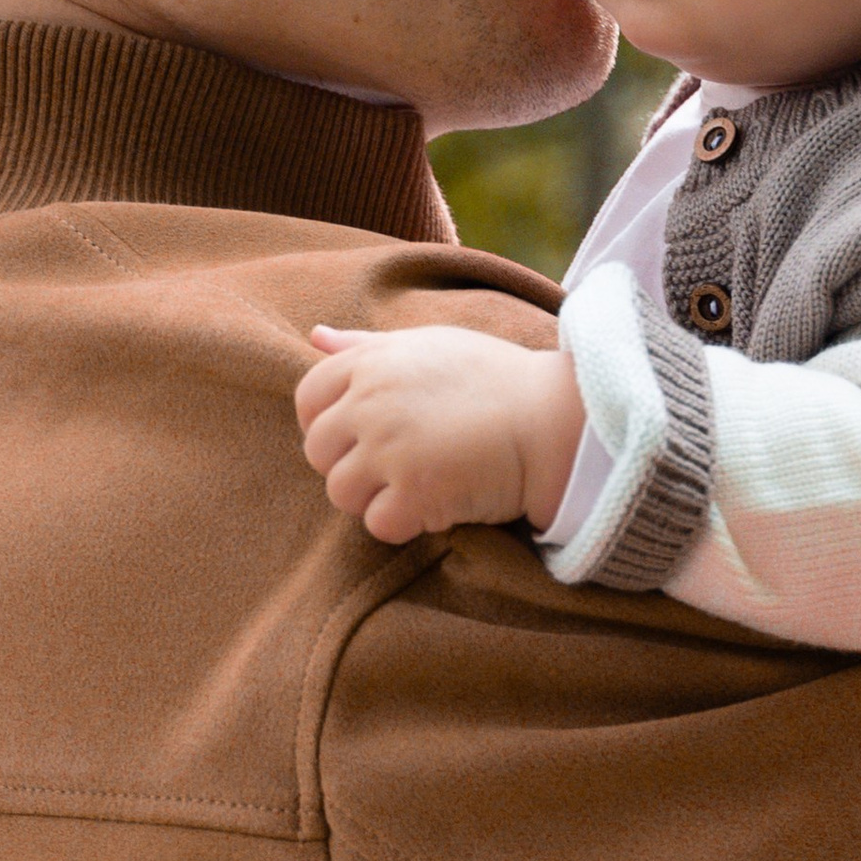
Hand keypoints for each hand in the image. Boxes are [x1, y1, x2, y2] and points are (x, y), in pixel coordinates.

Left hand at [294, 322, 588, 544]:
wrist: (552, 420)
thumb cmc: (496, 380)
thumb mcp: (429, 345)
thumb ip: (367, 346)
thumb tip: (316, 336)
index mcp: (371, 364)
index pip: (308, 399)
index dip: (327, 424)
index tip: (361, 437)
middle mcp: (371, 403)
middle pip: (319, 451)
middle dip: (351, 464)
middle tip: (399, 465)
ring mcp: (390, 449)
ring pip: (341, 492)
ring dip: (374, 498)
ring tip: (419, 484)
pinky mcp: (415, 492)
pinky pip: (378, 524)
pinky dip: (404, 524)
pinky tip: (438, 503)